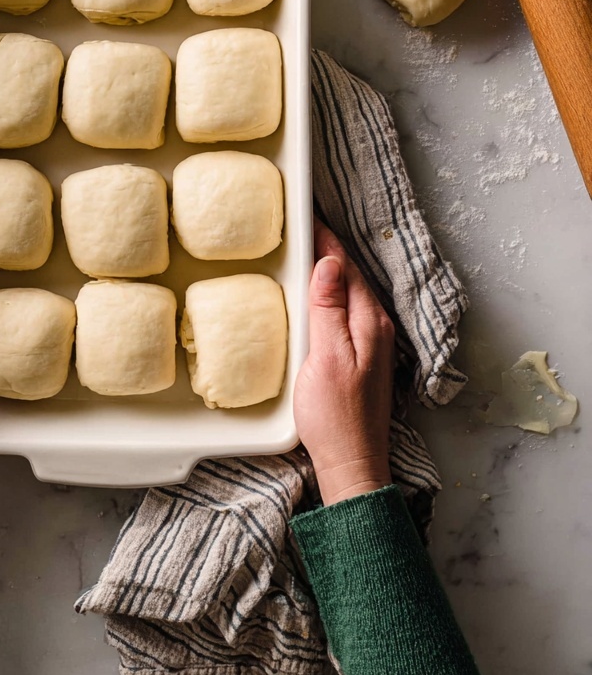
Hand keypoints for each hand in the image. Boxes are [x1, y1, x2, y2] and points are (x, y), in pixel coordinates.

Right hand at [294, 220, 394, 505]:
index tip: (305, 211)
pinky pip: (344, 310)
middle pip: (348, 274)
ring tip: (302, 248)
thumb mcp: (324, 357)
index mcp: (367, 321)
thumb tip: (328, 262)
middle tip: (299, 221)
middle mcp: (375, 326)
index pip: (343, 265)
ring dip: (327, 269)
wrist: (351, 463)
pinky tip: (313, 295)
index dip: (324, 236)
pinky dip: (328, 293)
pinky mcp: (361, 356)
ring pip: (347, 291)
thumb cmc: (335, 416)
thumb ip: (326, 308)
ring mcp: (370, 342)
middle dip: (325, 246)